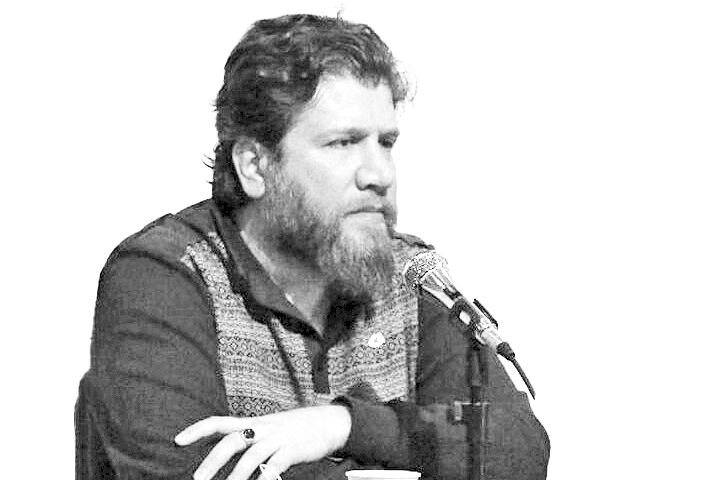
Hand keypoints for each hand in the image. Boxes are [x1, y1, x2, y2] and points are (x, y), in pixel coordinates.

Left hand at [175, 405, 350, 479]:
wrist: (329, 421)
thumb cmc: (294, 430)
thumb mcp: (267, 429)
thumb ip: (247, 437)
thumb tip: (221, 450)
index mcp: (252, 423)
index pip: (219, 422)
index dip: (197, 430)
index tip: (177, 441)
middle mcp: (261, 428)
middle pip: (231, 441)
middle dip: (211, 462)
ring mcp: (277, 438)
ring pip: (251, 456)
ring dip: (236, 476)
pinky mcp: (293, 449)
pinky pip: (276, 465)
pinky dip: (266, 478)